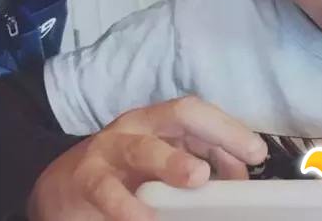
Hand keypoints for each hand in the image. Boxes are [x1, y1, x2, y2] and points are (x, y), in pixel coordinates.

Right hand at [28, 96, 267, 220]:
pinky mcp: (86, 180)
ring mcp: (110, 149)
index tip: (257, 153)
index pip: (199, 112)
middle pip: (178, 116)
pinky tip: (144, 219)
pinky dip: (127, 207)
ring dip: (171, 162)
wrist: (64, 186)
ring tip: (197, 178)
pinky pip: (107, 191)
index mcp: (161, 121)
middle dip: (211, 133)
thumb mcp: (164, 161)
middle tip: (243, 154)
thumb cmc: (126, 173)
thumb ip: (200, 162)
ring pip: (142, 148)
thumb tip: (240, 177)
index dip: (228, 128)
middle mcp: (138, 125)